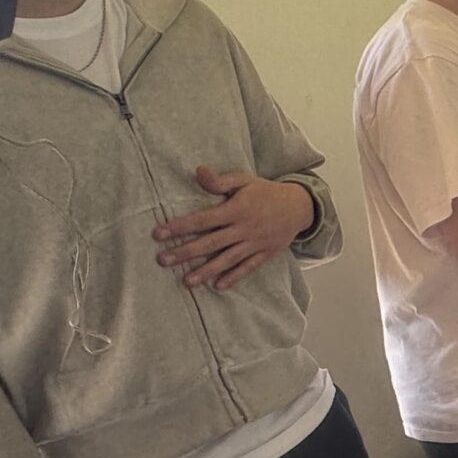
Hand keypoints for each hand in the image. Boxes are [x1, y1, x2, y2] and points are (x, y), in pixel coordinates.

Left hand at [153, 167, 314, 288]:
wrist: (299, 206)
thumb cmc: (265, 191)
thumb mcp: (244, 180)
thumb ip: (220, 181)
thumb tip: (197, 171)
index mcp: (236, 209)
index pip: (203, 219)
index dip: (180, 227)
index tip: (159, 234)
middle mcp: (244, 228)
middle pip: (210, 243)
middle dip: (185, 252)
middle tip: (162, 260)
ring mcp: (255, 243)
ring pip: (226, 259)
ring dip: (205, 271)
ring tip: (186, 282)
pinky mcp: (264, 254)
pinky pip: (247, 268)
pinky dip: (233, 277)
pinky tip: (217, 286)